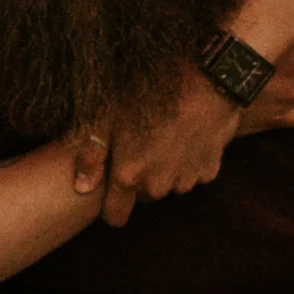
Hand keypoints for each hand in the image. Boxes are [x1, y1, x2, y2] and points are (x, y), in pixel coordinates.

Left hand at [84, 73, 243, 222]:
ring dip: (167, 170)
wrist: (204, 76)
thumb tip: (82, 186)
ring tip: (166, 137)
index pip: (115, 216)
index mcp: (129, 176)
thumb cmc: (149, 89)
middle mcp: (157, 185)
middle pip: (143, 196)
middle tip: (142, 146)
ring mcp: (186, 179)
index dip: (111, 205)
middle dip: (141, 179)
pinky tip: (188, 135)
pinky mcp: (210, 169)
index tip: (113, 187)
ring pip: (170, 185)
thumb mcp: (107, 113)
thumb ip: (91, 154)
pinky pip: (195, 173)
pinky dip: (191, 161)